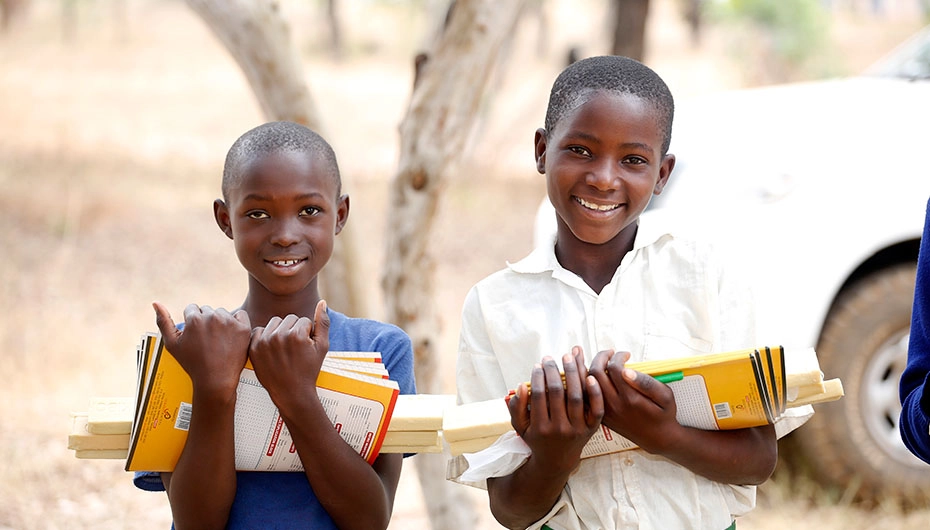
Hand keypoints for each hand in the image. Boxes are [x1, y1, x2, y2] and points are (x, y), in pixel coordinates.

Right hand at [153, 301, 250, 396]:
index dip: (192, 322)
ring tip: (218, 340)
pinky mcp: (243, 328)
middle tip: (207, 339)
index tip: (196, 335)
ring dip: (221, 321)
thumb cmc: (192, 363)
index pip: (192, 309)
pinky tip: (232, 334)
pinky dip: (237, 322)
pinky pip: (241, 315)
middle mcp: (212, 317)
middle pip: (207, 310)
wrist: (215, 380)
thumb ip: (163, 321)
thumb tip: (155, 302)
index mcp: (194, 319)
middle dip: (206, 321)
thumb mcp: (172, 344)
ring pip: (223, 312)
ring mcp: (229, 322)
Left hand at [248, 300, 329, 412]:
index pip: (303, 320)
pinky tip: (272, 349)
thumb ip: (323, 323)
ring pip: (274, 322)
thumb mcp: (322, 347)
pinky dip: (265, 336)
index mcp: (297, 334)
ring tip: (284, 349)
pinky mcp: (254, 348)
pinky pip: (260, 330)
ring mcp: (264, 342)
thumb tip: (322, 302)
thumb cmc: (309, 370)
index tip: (305, 349)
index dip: (307, 334)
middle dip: (294, 330)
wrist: (291, 392)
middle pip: (289, 319)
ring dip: (280, 331)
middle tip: (294, 350)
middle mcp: (279, 336)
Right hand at [508, 347, 602, 474]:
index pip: (539, 395)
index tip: (537, 365)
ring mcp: (578, 429)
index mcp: (541, 428)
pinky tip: (590, 376)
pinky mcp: (592, 429)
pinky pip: (596, 408)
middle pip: (557, 393)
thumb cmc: (536, 438)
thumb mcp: (520, 427)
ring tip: (568, 357)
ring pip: (577, 396)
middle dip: (552, 371)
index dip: (538, 377)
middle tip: (550, 358)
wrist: (557, 460)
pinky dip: (595, 392)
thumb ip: (516, 407)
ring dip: (573, 373)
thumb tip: (521, 386)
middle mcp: (560, 429)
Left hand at [589, 349, 680, 452]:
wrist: (657, 438)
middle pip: (595, 373)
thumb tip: (626, 370)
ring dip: (590, 368)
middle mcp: (614, 405)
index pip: (614, 368)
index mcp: (630, 398)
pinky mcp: (602, 417)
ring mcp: (605, 412)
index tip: (625, 355)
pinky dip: (587, 384)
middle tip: (610, 354)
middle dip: (601, 357)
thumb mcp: (665, 396)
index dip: (618, 357)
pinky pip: (587, 397)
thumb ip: (647, 382)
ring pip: (586, 384)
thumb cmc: (663, 414)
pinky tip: (595, 376)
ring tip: (601, 361)